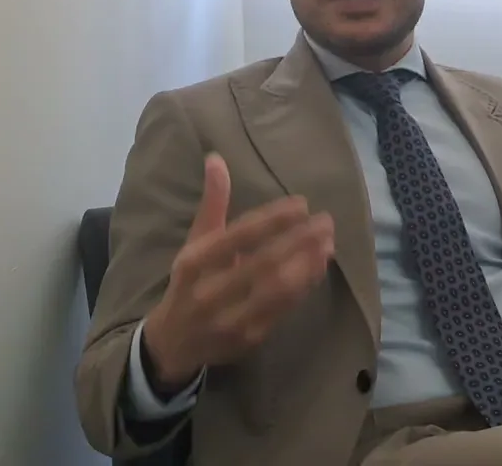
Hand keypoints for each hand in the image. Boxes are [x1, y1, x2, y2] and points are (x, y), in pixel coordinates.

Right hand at [142, 154, 334, 389]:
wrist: (173, 344)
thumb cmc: (190, 283)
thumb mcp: (194, 242)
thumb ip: (213, 202)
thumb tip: (216, 157)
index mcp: (194, 263)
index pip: (238, 237)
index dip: (273, 219)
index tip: (302, 204)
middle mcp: (210, 292)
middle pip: (262, 264)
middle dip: (299, 240)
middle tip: (326, 220)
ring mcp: (231, 318)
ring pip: (277, 290)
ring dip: (307, 264)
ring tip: (329, 241)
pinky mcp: (250, 337)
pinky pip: (284, 309)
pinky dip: (305, 286)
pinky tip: (319, 265)